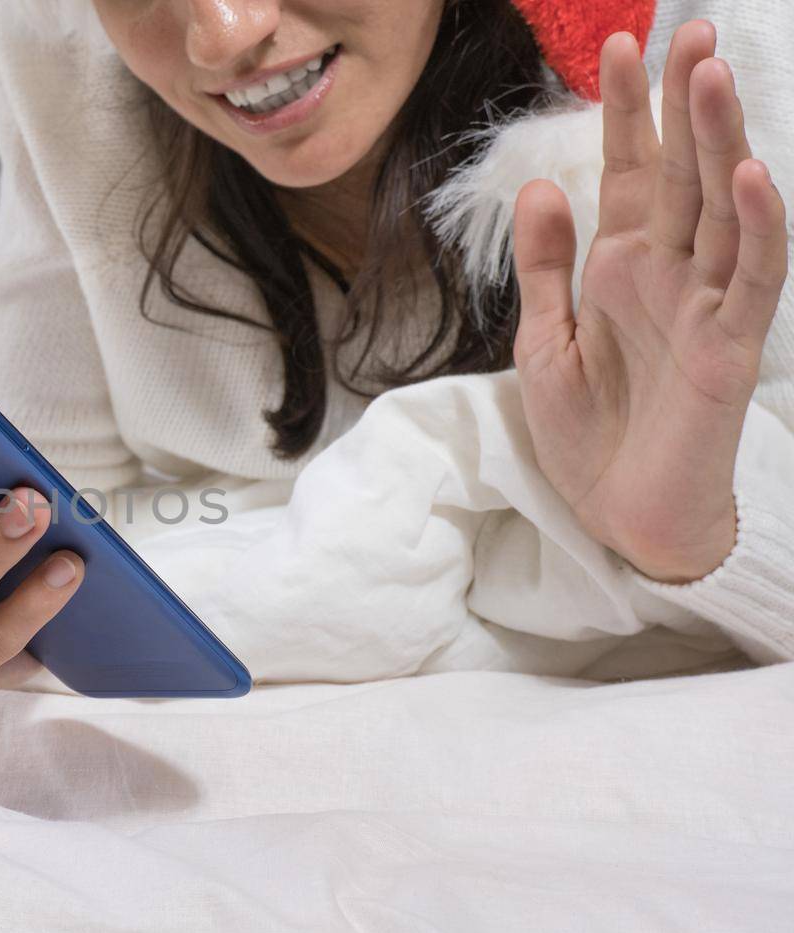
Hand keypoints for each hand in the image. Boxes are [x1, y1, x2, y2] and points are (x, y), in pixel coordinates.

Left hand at [512, 21, 788, 581]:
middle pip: (681, 171)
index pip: (630, 171)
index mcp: (622, 266)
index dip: (627, 111)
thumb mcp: (544, 340)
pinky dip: (756, 225)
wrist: (618, 516)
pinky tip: (749, 173)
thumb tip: (543, 184)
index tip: (619, 44)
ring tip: (710, 72)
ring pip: (722, 207)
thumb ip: (545, 266)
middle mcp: (670, 272)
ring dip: (718, 141)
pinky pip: (752, 275)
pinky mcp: (731, 346)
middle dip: (682, 102)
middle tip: (687, 29)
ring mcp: (705, 304)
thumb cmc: (588, 433)